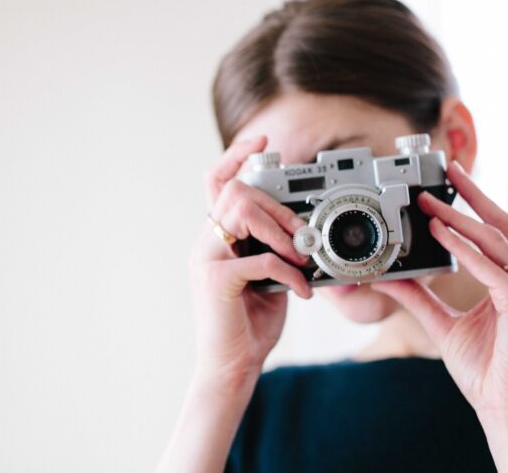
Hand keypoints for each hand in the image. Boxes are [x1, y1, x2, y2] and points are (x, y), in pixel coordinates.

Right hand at [189, 135, 311, 388]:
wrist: (233, 368)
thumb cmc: (250, 325)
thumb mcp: (269, 277)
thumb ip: (274, 248)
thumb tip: (302, 230)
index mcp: (216, 239)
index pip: (218, 182)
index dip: (237, 155)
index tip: (261, 140)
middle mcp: (205, 243)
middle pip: (236, 191)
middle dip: (278, 207)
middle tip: (302, 237)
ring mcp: (205, 260)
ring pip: (240, 211)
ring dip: (280, 231)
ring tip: (300, 257)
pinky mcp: (215, 281)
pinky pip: (259, 257)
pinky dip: (289, 271)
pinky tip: (301, 290)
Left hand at [372, 160, 507, 422]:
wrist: (505, 408)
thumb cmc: (485, 370)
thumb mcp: (442, 324)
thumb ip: (417, 298)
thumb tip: (386, 277)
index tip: (506, 169)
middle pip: (506, 224)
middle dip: (478, 193)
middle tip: (453, 167)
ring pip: (496, 239)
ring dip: (460, 216)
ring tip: (430, 201)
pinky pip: (490, 268)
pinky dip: (464, 249)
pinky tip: (440, 234)